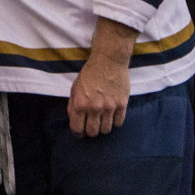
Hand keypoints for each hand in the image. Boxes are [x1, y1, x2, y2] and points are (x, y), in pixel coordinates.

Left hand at [67, 18, 135, 136]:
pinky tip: (111, 116)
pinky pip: (118, 123)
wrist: (108, 61)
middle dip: (90, 132)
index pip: (77, 129)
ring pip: (106, 130)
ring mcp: (109, 106)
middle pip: (93, 132)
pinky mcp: (122, 104)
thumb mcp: (75, 89)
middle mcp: (94, 107)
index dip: (78, 133)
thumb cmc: (89, 74)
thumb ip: (73, 106)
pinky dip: (114, 123)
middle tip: (91, 127)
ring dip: (103, 128)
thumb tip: (75, 122)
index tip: (80, 133)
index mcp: (80, 103)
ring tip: (102, 121)